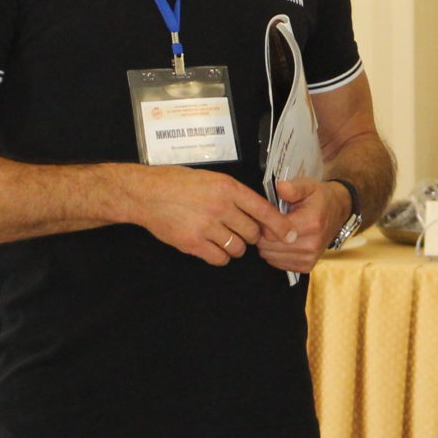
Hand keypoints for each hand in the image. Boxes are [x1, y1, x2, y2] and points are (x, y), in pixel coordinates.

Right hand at [121, 166, 289, 265]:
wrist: (147, 193)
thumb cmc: (178, 183)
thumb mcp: (212, 179)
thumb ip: (234, 194)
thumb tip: (257, 211)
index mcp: (228, 188)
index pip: (263, 210)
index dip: (280, 226)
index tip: (290, 235)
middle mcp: (221, 207)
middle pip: (252, 233)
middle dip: (251, 236)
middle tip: (239, 231)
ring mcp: (207, 226)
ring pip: (238, 248)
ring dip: (235, 247)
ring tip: (223, 238)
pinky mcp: (193, 243)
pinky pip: (220, 258)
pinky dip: (220, 256)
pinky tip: (212, 247)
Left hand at [258, 179, 348, 274]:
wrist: (337, 211)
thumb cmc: (320, 199)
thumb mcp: (308, 186)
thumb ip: (293, 188)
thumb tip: (281, 188)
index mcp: (311, 224)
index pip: (271, 233)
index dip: (261, 223)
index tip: (262, 215)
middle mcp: (311, 244)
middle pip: (268, 246)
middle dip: (262, 233)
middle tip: (267, 222)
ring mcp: (309, 257)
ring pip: (270, 256)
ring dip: (267, 244)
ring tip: (274, 230)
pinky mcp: (306, 266)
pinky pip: (277, 263)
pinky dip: (274, 253)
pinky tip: (280, 241)